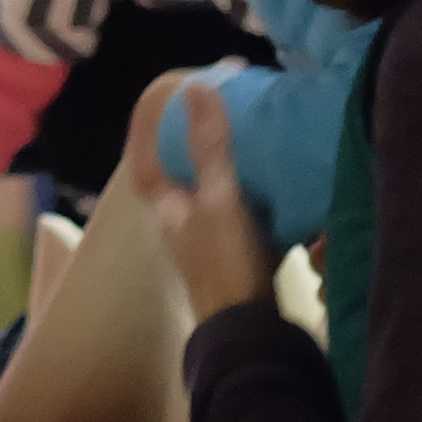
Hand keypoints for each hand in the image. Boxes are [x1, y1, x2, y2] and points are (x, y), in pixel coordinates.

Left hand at [139, 80, 278, 321]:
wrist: (250, 333)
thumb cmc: (225, 264)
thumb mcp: (220, 198)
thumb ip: (209, 145)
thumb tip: (197, 87)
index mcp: (167, 206)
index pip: (144, 155)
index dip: (150, 124)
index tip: (167, 92)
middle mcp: (181, 221)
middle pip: (180, 169)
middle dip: (195, 137)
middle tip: (221, 106)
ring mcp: (208, 240)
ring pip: (211, 188)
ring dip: (227, 160)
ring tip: (253, 132)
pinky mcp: (237, 253)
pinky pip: (242, 207)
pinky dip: (254, 186)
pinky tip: (277, 177)